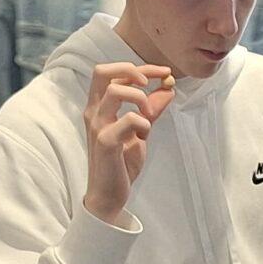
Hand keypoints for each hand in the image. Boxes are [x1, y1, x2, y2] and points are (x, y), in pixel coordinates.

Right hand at [80, 60, 170, 222]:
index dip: (141, 68)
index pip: (113, 73)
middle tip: (149, 83)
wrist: (109, 195)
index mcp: (99, 107)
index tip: (164, 73)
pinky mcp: (105, 142)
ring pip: (114, 91)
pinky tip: (145, 134)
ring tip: (148, 114)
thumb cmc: (121, 163)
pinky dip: (143, 121)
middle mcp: (94, 112)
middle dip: (131, 70)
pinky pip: (127, 119)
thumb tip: (168, 89)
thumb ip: (152, 110)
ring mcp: (97, 126)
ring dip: (139, 97)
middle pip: (102, 72)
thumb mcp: (140, 132)